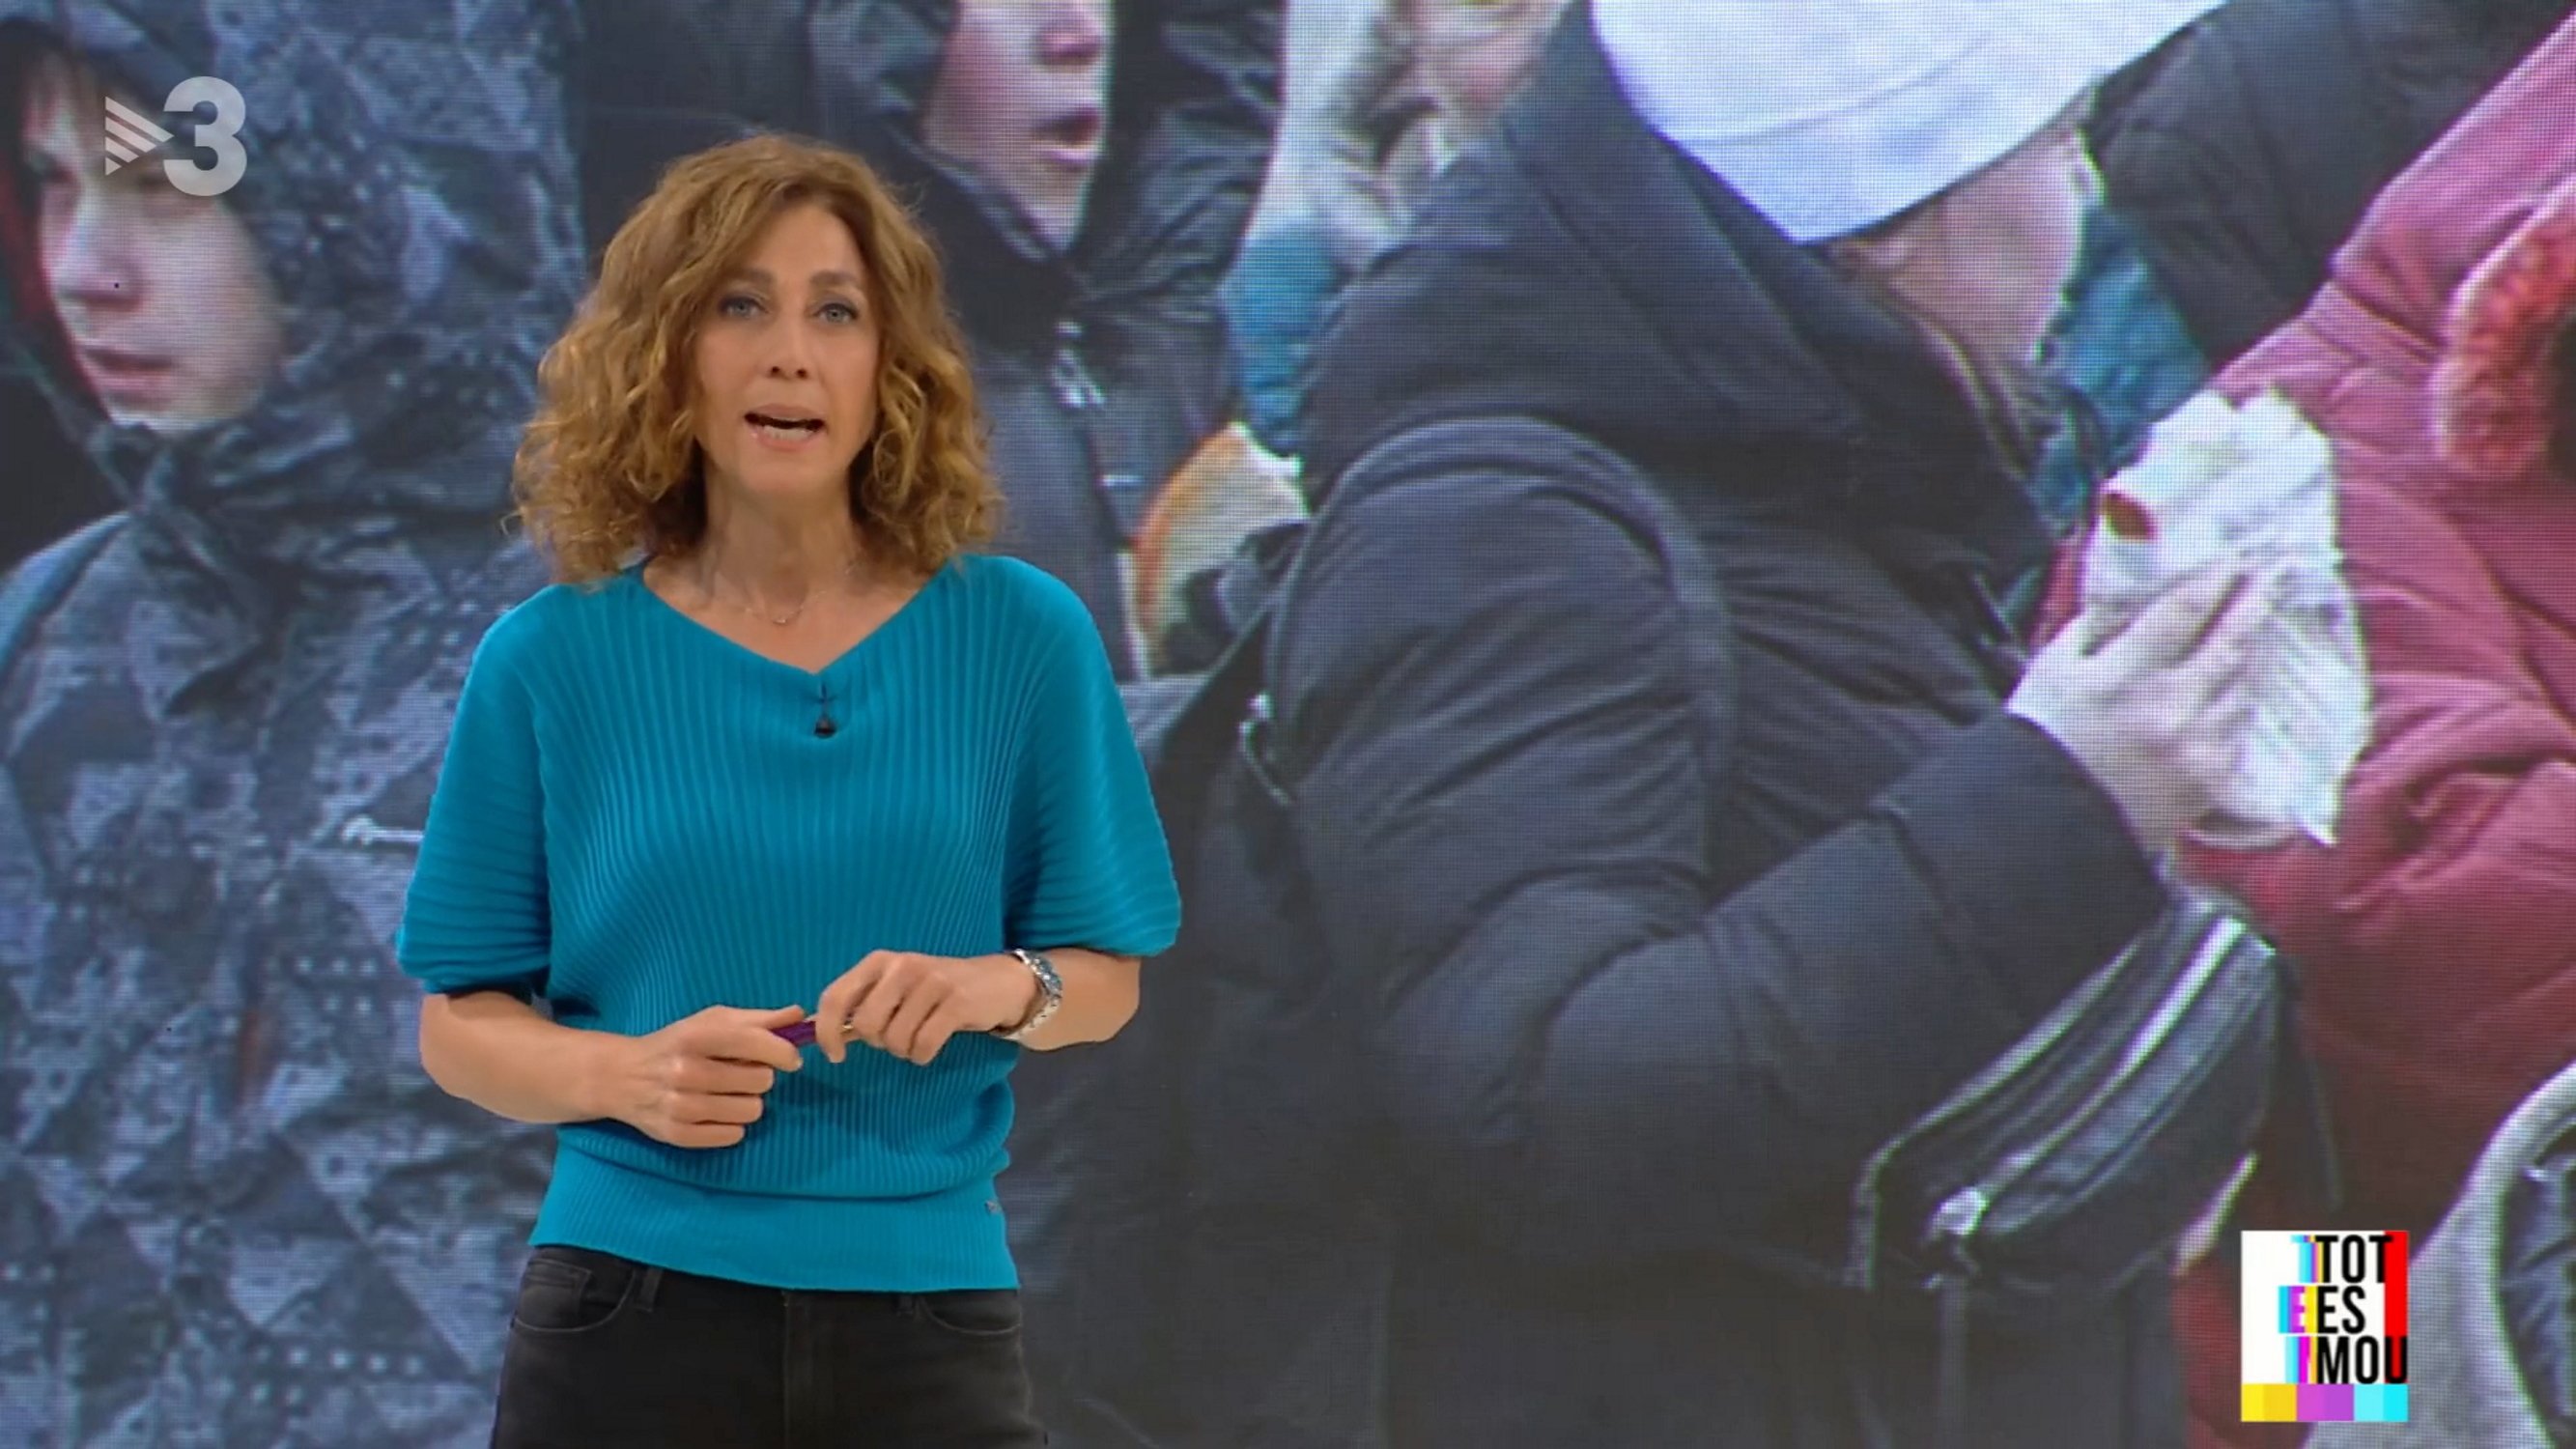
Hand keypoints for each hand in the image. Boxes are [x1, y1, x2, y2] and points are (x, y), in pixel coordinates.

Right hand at [599, 1004, 805, 1148]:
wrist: (621, 1077)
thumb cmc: (676, 1044)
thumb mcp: (710, 1022)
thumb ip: (757, 1019)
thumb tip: (800, 1017)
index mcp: (696, 1037)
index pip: (757, 1044)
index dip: (784, 1052)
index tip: (789, 1058)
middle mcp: (686, 1071)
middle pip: (761, 1081)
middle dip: (759, 1076)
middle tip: (741, 1073)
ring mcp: (680, 1106)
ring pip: (751, 1111)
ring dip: (746, 1102)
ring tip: (726, 1093)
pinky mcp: (677, 1135)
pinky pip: (733, 1135)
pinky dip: (731, 1125)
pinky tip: (714, 1112)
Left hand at [813, 951, 1040, 1065]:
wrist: (998, 982)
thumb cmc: (937, 990)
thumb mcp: (896, 988)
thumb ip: (861, 1005)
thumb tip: (820, 1030)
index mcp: (879, 962)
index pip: (836, 997)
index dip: (827, 1032)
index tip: (835, 1055)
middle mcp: (902, 966)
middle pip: (867, 1026)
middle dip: (879, 1042)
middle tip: (897, 1036)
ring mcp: (931, 982)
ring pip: (896, 1040)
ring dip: (905, 1050)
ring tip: (920, 1037)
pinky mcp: (957, 1002)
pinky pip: (923, 1045)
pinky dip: (923, 1055)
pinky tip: (933, 1044)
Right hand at [2008, 564, 2278, 855]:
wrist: (2049, 824)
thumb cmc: (2044, 740)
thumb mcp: (2053, 669)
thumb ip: (2096, 626)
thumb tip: (2135, 591)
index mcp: (2123, 677)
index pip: (2184, 611)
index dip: (2214, 577)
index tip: (2233, 556)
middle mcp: (2169, 709)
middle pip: (2230, 641)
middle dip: (2254, 601)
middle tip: (2272, 572)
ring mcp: (2197, 747)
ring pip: (2241, 682)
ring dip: (2251, 648)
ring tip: (2256, 621)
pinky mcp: (2211, 779)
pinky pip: (2238, 724)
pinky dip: (2238, 696)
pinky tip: (2237, 680)